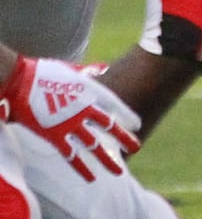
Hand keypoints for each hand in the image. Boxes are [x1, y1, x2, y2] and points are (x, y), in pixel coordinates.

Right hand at [0, 55, 140, 181]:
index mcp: (90, 91)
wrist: (20, 82)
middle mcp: (84, 109)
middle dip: (123, 138)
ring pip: (93, 145)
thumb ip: (89, 71)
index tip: (137, 125)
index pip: (115, 105)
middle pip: (109, 126)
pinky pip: (71, 155)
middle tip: (137, 147)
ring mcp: (70, 124)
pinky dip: (81, 167)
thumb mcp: (72, 69)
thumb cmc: (44, 72)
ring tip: (119, 171)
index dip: (127, 115)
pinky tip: (91, 177)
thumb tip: (102, 68)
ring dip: (106, 159)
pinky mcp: (54, 135)